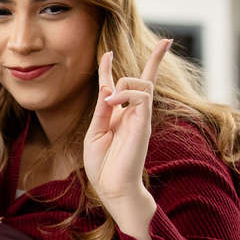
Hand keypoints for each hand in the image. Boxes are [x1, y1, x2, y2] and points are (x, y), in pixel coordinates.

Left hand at [83, 39, 170, 239]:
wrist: (112, 187)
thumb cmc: (102, 165)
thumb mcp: (95, 132)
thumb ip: (101, 109)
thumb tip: (107, 86)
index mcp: (117, 115)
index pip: (118, 85)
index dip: (109, 67)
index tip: (107, 52)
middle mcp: (132, 113)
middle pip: (140, 78)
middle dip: (143, 63)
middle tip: (111, 83)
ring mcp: (140, 117)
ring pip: (142, 82)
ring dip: (124, 84)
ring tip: (110, 101)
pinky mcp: (145, 122)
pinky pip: (143, 95)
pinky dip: (126, 92)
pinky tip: (113, 102)